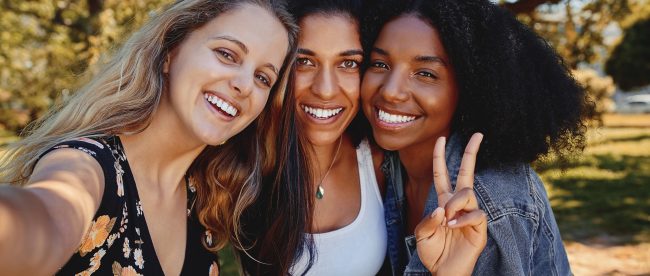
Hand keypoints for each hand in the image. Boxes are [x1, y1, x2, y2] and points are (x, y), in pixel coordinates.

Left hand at [414, 133, 487, 275]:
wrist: (444, 272)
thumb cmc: (433, 253)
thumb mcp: (421, 234)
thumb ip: (427, 220)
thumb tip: (442, 208)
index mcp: (443, 202)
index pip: (442, 174)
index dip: (439, 156)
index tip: (440, 139)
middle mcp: (458, 204)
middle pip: (466, 173)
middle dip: (471, 152)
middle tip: (477, 134)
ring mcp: (471, 213)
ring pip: (467, 193)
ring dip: (454, 203)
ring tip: (447, 220)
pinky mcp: (480, 226)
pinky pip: (475, 213)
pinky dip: (463, 219)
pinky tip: (454, 227)